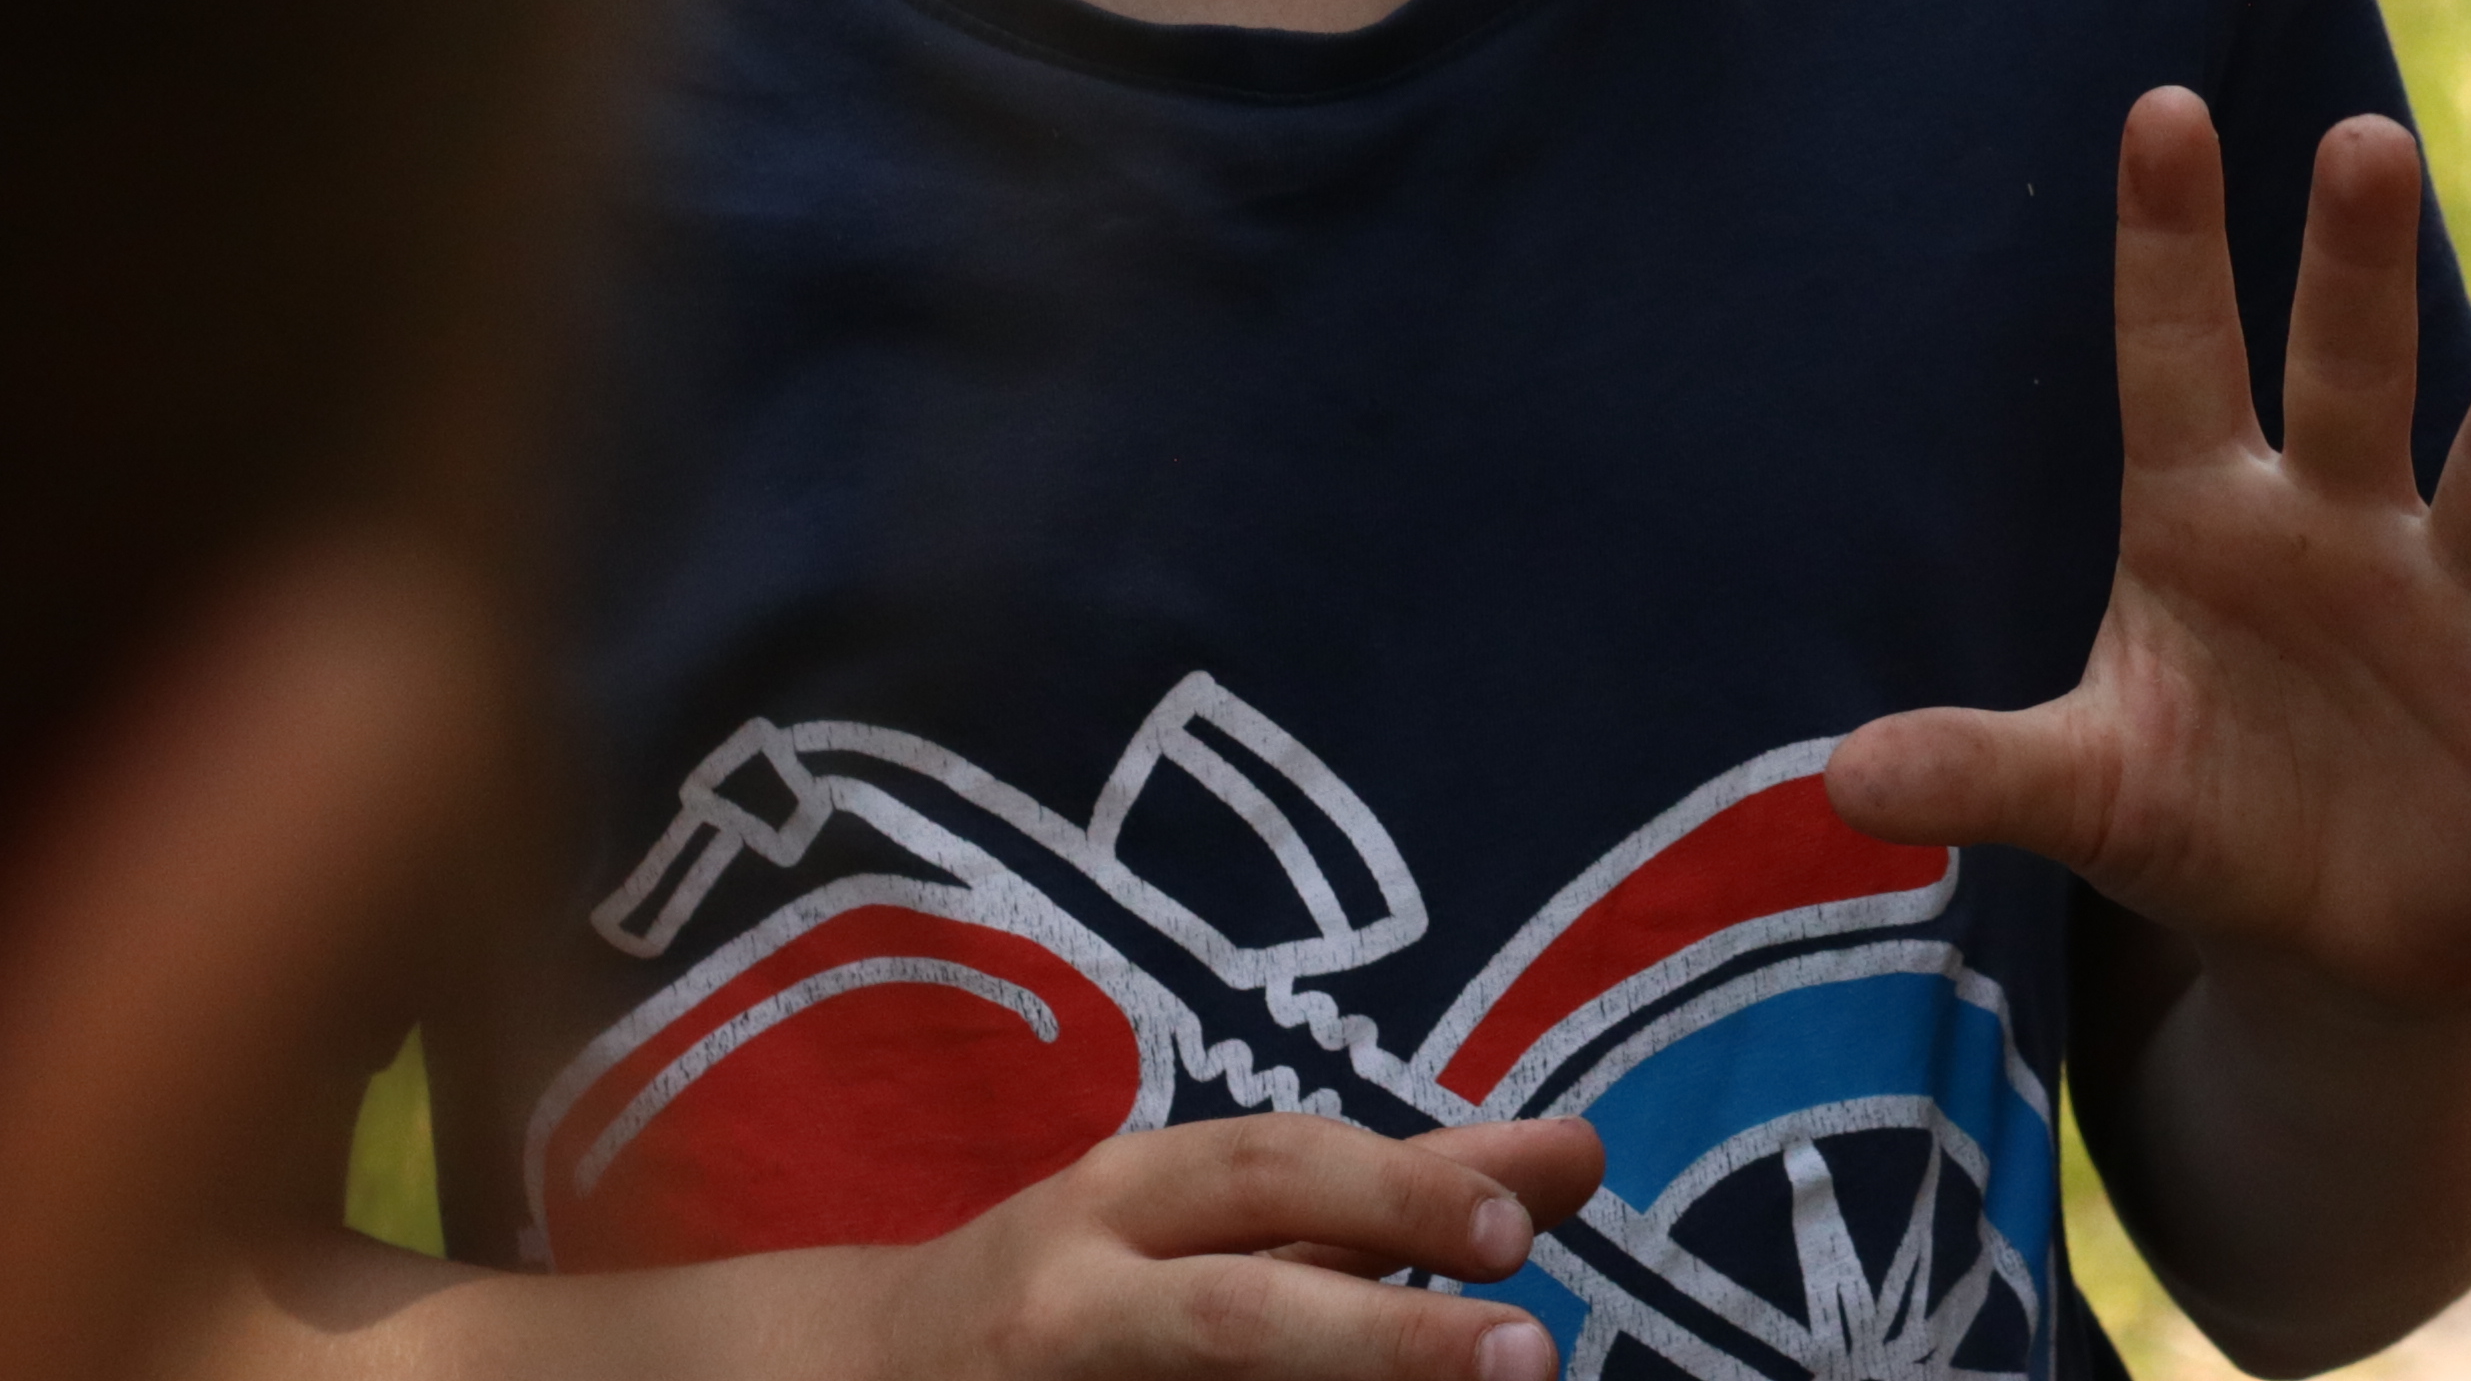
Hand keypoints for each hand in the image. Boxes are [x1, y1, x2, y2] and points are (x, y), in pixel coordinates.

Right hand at [859, 1118, 1601, 1380]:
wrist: (846, 1378)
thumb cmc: (1082, 1282)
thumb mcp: (1213, 1212)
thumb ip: (1393, 1193)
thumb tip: (1580, 1156)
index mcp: (1128, 1197)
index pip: (1276, 1171)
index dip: (1405, 1195)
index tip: (1525, 1230)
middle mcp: (1076, 1297)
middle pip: (1239, 1315)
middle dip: (1385, 1337)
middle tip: (1530, 1355)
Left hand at [1823, 93, 2470, 1027]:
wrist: (2329, 934)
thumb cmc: (2200, 810)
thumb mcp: (2088, 789)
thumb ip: (1984, 769)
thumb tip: (1838, 775)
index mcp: (2210, 521)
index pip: (2179, 362)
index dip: (2169, 246)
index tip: (2160, 107)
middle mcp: (2343, 527)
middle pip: (2350, 375)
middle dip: (2353, 264)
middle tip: (2359, 135)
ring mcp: (2453, 610)